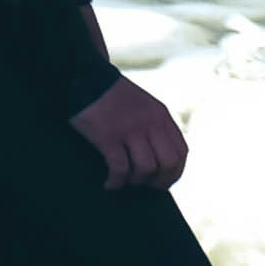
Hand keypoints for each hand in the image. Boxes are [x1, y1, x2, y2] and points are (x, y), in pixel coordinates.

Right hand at [72, 78, 187, 189]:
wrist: (83, 77)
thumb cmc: (110, 96)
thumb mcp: (143, 105)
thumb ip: (154, 126)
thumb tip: (160, 159)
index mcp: (161, 116)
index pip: (181, 152)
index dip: (175, 172)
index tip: (163, 182)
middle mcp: (150, 123)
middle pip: (168, 163)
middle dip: (159, 182)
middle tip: (145, 188)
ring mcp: (130, 130)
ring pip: (146, 168)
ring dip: (135, 182)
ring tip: (124, 183)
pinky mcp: (108, 136)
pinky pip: (120, 168)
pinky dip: (116, 182)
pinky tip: (109, 184)